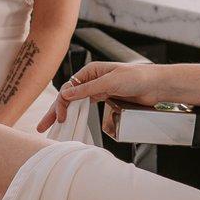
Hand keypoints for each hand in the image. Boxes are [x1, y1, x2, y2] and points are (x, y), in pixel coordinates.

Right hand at [36, 60, 164, 131]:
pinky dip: (79, 115)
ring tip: (54, 127)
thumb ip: (88, 89)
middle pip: (70, 97)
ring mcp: (100, 90)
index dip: (62, 104)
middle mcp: (93, 80)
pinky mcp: (108, 99)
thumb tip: (66, 94)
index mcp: (92, 71)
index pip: (69, 89)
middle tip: (43, 126)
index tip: (60, 118)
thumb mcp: (110, 82)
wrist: (157, 85)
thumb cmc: (137, 77)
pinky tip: (73, 122)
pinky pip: (89, 107)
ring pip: (77, 103)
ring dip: (65, 115)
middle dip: (56, 111)